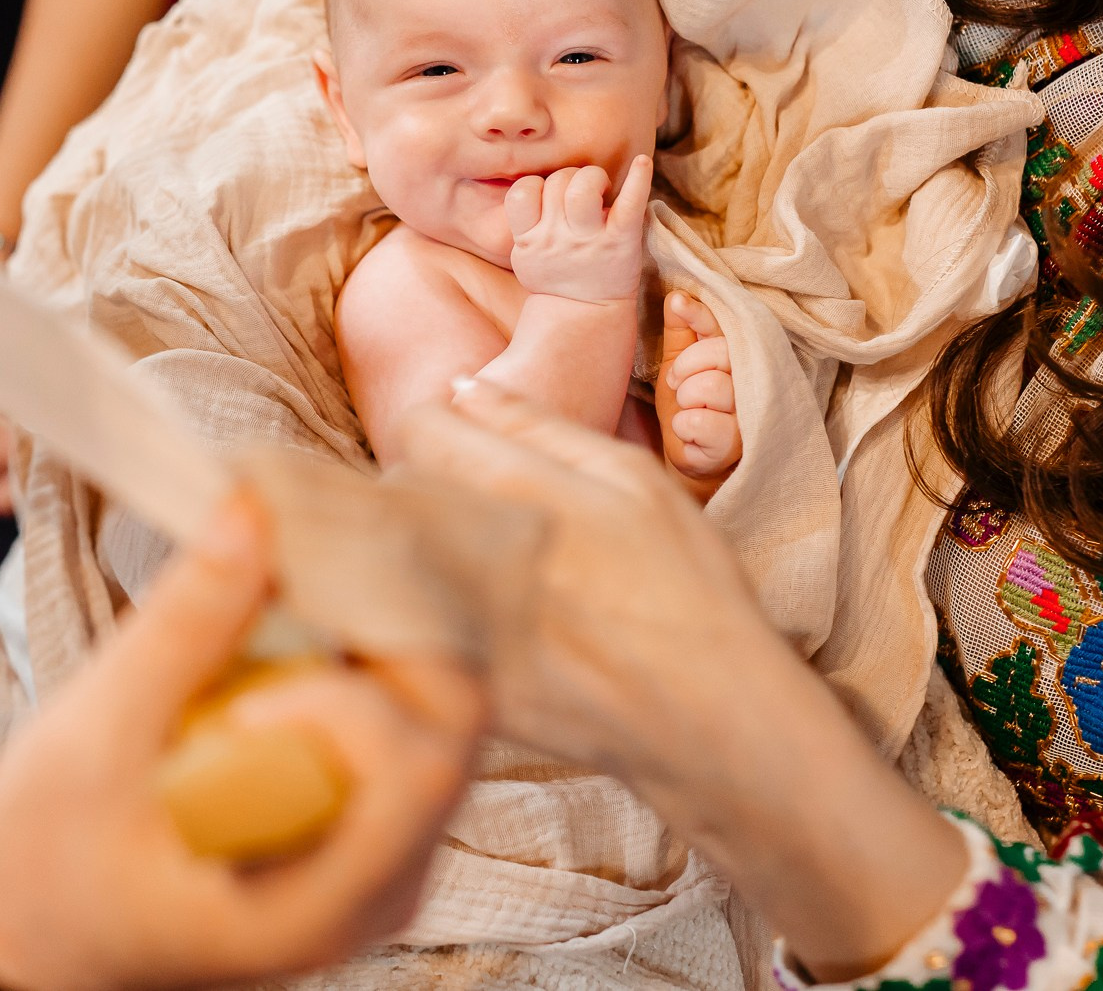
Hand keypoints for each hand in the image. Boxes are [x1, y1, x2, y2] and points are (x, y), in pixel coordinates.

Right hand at [0, 494, 483, 990]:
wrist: (50, 934)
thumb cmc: (55, 864)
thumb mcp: (93, 744)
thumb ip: (183, 629)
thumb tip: (253, 509)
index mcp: (329, 899)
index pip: (418, 769)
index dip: (348, 697)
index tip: (243, 688)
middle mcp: (387, 878)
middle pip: (454, 719)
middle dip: (384, 621)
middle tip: (298, 563)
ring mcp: (389, 841)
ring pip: (443, 700)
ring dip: (379, 618)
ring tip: (294, 572)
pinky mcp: (370, 804)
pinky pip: (409, 706)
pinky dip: (366, 639)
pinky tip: (301, 601)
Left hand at [392, 382, 967, 980]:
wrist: (709, 716)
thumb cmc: (687, 587)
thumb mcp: (635, 481)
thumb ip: (539, 427)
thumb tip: (462, 385)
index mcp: (521, 489)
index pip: (417, 428)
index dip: (437, 429)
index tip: (462, 447)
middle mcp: (476, 551)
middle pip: (397, 491)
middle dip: (426, 489)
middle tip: (478, 513)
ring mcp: (459, 622)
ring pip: (394, 558)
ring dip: (421, 552)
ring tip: (480, 569)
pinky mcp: (454, 682)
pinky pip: (408, 626)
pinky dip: (428, 616)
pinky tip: (481, 626)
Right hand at [503, 154, 651, 303]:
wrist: (585, 314)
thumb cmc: (555, 277)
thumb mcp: (525, 255)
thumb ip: (524, 223)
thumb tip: (531, 182)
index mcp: (530, 241)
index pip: (522, 193)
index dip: (536, 185)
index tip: (550, 196)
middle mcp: (557, 239)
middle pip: (558, 182)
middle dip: (571, 178)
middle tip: (583, 196)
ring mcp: (589, 240)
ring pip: (582, 185)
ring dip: (592, 177)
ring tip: (600, 190)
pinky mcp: (621, 241)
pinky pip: (629, 203)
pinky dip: (638, 179)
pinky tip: (642, 162)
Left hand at [657, 292, 740, 482]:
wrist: (690, 455)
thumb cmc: (688, 404)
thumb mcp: (677, 361)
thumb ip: (681, 330)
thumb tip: (677, 296)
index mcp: (737, 353)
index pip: (723, 323)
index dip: (699, 312)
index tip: (678, 304)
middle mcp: (753, 378)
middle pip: (720, 352)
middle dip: (686, 366)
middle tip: (678, 383)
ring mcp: (750, 412)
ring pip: (712, 386)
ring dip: (687, 400)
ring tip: (689, 410)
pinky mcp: (738, 444)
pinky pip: (701, 423)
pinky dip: (685, 427)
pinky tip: (691, 433)